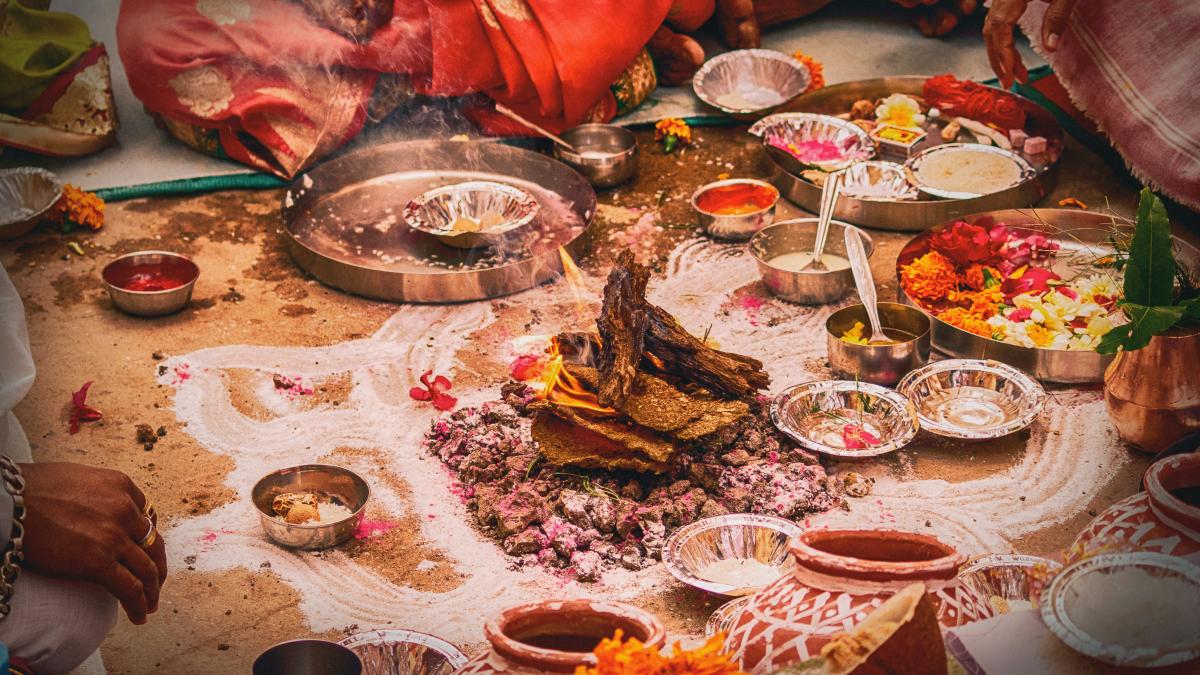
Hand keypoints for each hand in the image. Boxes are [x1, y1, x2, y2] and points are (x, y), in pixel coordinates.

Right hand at [18, 462, 167, 624]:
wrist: (9, 502)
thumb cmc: (31, 488)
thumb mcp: (78, 476)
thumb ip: (98, 493)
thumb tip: (100, 508)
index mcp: (120, 485)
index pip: (147, 515)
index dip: (148, 538)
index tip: (146, 552)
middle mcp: (124, 509)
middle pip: (152, 543)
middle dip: (157, 567)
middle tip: (156, 583)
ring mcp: (113, 536)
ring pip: (145, 568)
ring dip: (152, 591)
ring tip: (149, 605)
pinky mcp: (98, 561)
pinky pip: (129, 588)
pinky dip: (138, 604)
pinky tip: (138, 615)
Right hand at [984, 0, 1078, 88]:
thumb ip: (1057, 18)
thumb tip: (1051, 47)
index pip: (999, 27)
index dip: (1002, 54)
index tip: (1009, 76)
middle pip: (991, 30)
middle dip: (998, 59)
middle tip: (1010, 82)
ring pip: (993, 26)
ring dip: (1001, 51)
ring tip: (1015, 72)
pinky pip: (998, 20)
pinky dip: (1002, 39)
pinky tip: (1012, 52)